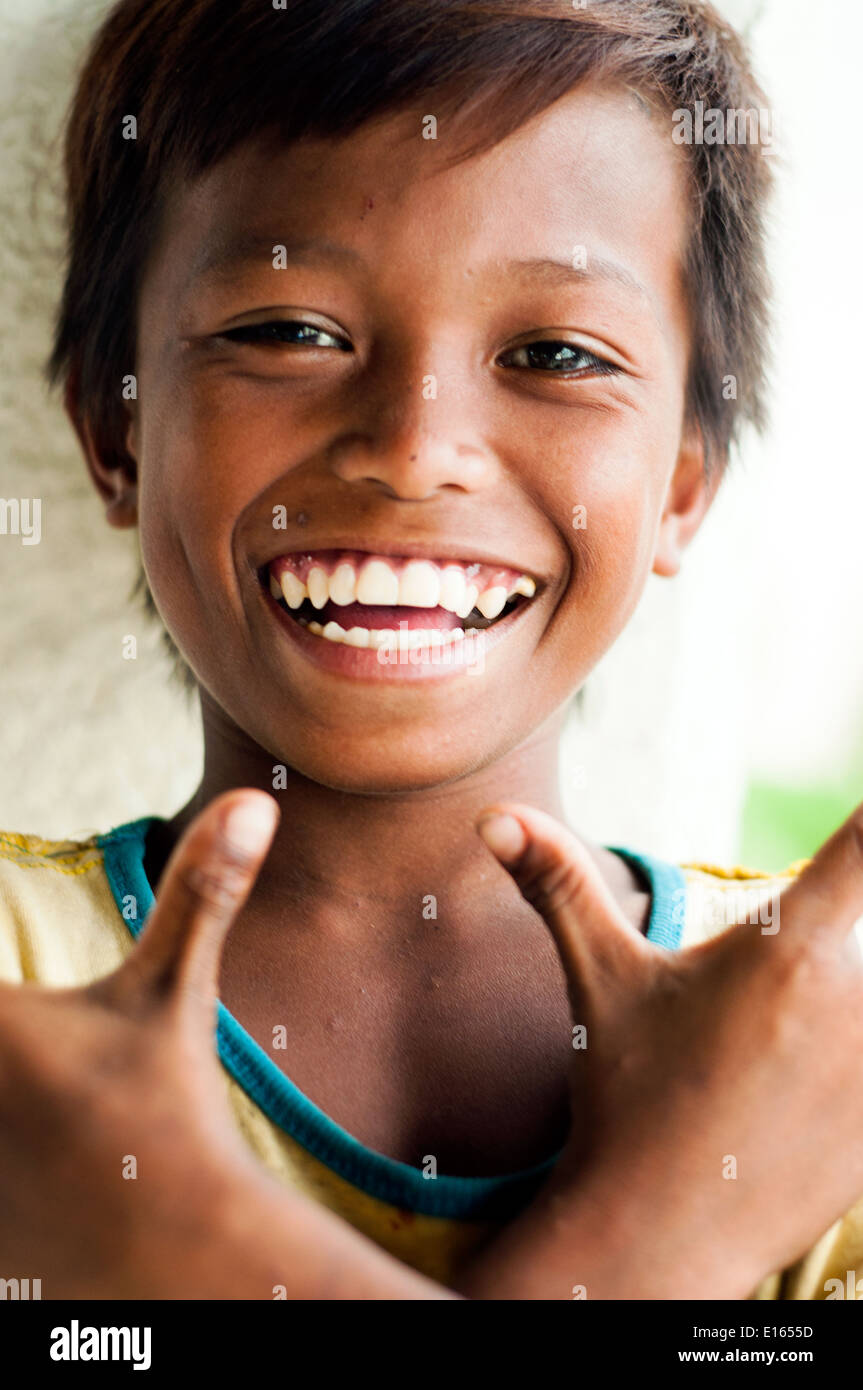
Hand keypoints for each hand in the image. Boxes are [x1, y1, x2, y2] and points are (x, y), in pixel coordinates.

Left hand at [0, 790, 448, 1298]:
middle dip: (6, 1026)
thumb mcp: (176, 993)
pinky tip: (32, 1148)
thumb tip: (254, 800)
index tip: (30, 1003)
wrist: (174, 1248)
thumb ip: (203, 891)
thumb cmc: (169, 1109)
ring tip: (43, 1091)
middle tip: (44, 1047)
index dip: (0, 974)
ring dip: (0, 1090)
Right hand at [458, 801, 862, 1298]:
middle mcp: (859, 1000)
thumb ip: (558, 882)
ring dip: (854, 982)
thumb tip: (490, 814)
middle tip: (774, 979)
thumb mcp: (600, 980)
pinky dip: (857, 1045)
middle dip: (848, 913)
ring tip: (781, 1031)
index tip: (857, 824)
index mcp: (791, 950)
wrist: (658, 1237)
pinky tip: (803, 1078)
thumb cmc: (625, 1096)